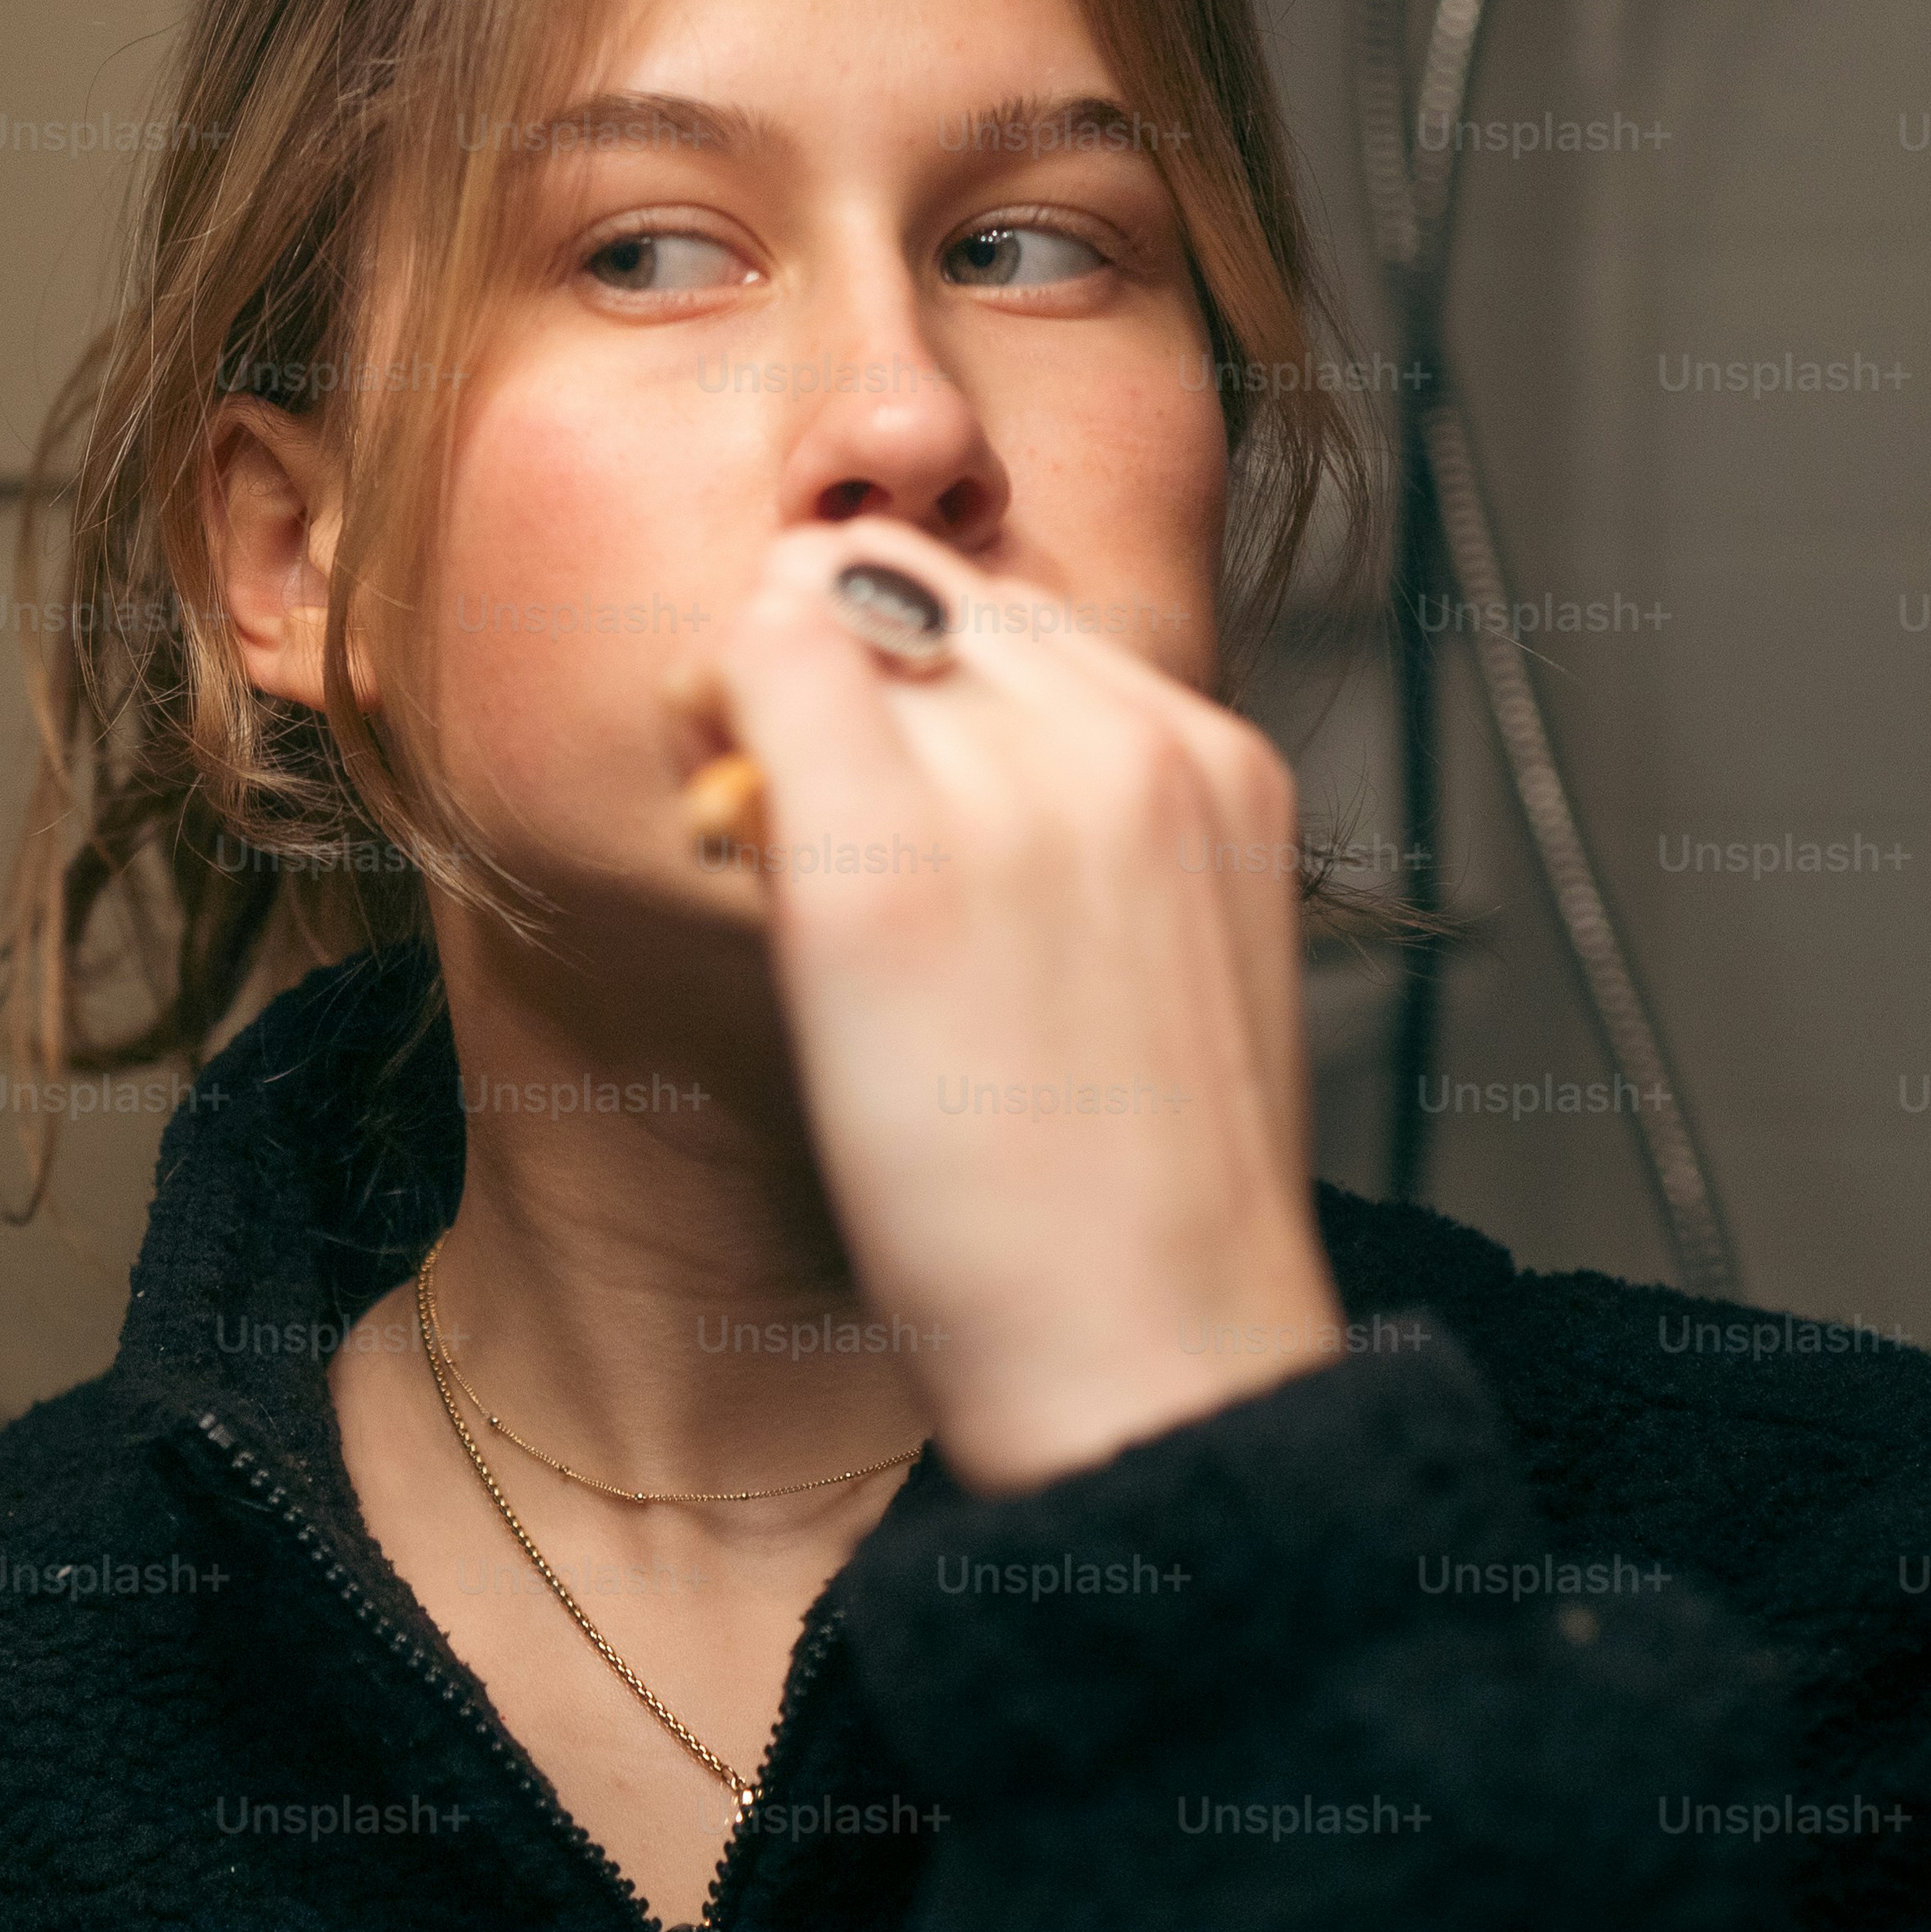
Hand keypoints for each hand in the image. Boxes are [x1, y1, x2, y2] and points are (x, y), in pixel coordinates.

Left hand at [673, 514, 1349, 1495]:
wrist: (1152, 1352)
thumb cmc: (1131, 1199)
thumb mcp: (1169, 962)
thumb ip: (1080, 834)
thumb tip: (931, 759)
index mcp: (1212, 760)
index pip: (1017, 614)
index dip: (910, 664)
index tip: (857, 763)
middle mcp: (1127, 736)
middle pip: (920, 579)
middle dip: (829, 647)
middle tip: (768, 775)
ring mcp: (1014, 783)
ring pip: (833, 593)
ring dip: (764, 674)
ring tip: (746, 814)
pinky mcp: (885, 853)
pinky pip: (767, 655)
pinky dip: (718, 702)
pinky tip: (719, 814)